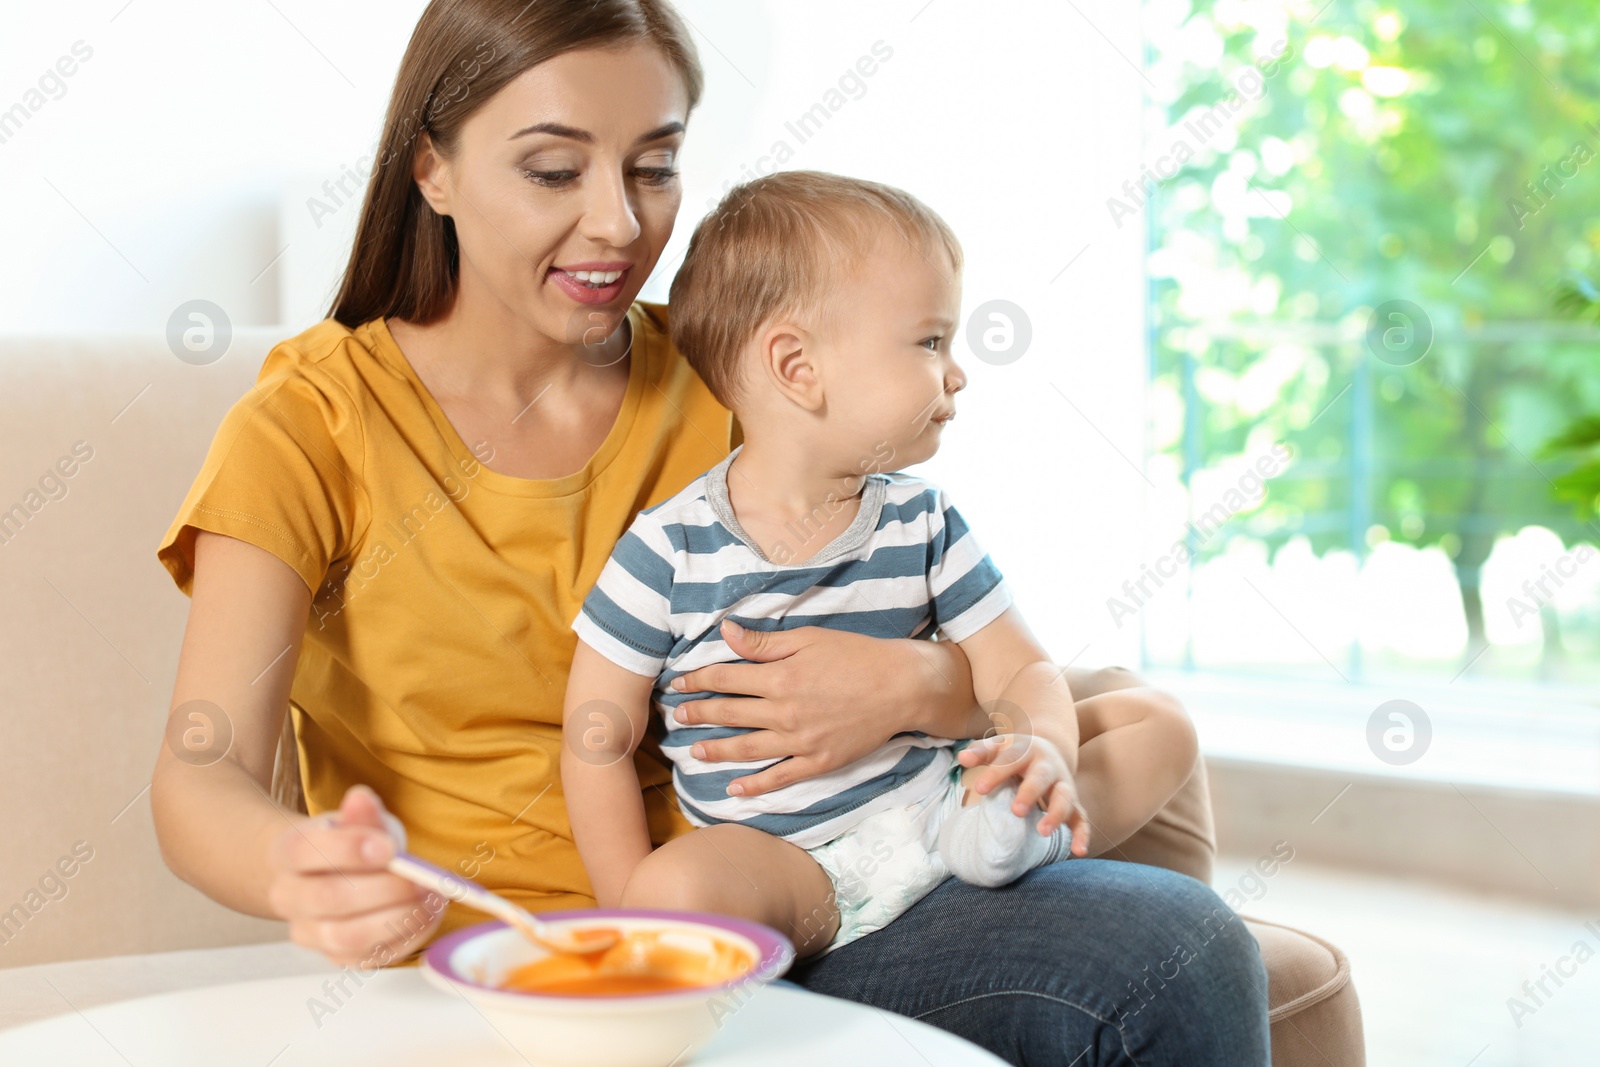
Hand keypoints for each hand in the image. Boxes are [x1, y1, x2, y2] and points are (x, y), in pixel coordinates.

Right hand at [266, 784, 443, 966]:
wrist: (326, 876)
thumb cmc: (348, 844)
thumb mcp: (357, 821)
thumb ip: (363, 814)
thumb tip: (361, 799)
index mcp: (287, 852)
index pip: (305, 851)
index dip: (348, 849)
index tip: (389, 847)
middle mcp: (288, 897)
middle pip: (329, 899)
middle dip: (384, 889)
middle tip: (423, 879)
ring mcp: (309, 932)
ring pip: (346, 937)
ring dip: (398, 919)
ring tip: (433, 898)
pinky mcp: (335, 957)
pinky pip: (368, 957)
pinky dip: (406, 938)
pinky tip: (428, 915)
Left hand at [669, 620, 952, 796]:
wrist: (902, 687)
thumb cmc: (857, 655)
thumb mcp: (808, 639)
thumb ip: (764, 642)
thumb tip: (726, 632)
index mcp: (779, 677)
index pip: (726, 679)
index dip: (698, 680)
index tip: (678, 683)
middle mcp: (784, 712)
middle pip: (730, 714)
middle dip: (700, 713)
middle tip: (677, 716)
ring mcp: (800, 741)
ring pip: (747, 749)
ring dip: (717, 749)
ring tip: (695, 751)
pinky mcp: (818, 762)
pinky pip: (779, 777)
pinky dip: (755, 785)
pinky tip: (735, 789)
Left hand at [957, 733, 1090, 856]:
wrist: (1050, 748)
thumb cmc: (1017, 754)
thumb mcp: (1000, 747)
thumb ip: (981, 752)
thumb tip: (962, 758)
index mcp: (1028, 751)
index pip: (1011, 761)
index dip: (996, 774)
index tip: (980, 790)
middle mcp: (1048, 767)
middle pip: (1041, 778)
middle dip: (1030, 793)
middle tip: (1016, 811)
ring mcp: (1063, 785)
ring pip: (1065, 798)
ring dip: (1056, 814)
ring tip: (1043, 832)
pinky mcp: (1074, 803)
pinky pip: (1081, 818)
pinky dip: (1082, 834)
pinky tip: (1079, 851)